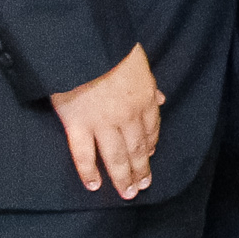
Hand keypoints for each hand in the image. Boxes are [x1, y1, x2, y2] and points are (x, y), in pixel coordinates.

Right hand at [54, 44, 164, 199]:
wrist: (86, 44)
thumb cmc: (110, 46)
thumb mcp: (138, 60)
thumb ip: (148, 83)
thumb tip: (160, 98)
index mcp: (143, 97)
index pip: (150, 127)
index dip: (150, 144)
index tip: (150, 155)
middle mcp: (127, 115)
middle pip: (137, 147)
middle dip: (141, 168)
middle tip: (142, 186)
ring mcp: (103, 122)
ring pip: (116, 156)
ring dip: (122, 177)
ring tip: (127, 193)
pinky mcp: (78, 124)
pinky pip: (84, 154)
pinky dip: (88, 171)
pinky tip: (94, 185)